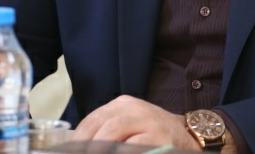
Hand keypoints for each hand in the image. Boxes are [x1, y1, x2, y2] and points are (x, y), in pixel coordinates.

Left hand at [71, 95, 200, 150]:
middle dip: (84, 146)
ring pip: (113, 132)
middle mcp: (135, 109)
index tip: (66, 153)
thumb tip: (75, 147)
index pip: (92, 120)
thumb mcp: (130, 125)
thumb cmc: (154, 134)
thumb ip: (106, 131)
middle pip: (100, 125)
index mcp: (123, 105)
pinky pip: (131, 147)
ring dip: (98, 148)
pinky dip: (119, 152)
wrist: (188, 136)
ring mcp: (148, 122)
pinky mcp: (159, 138)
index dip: (76, 140)